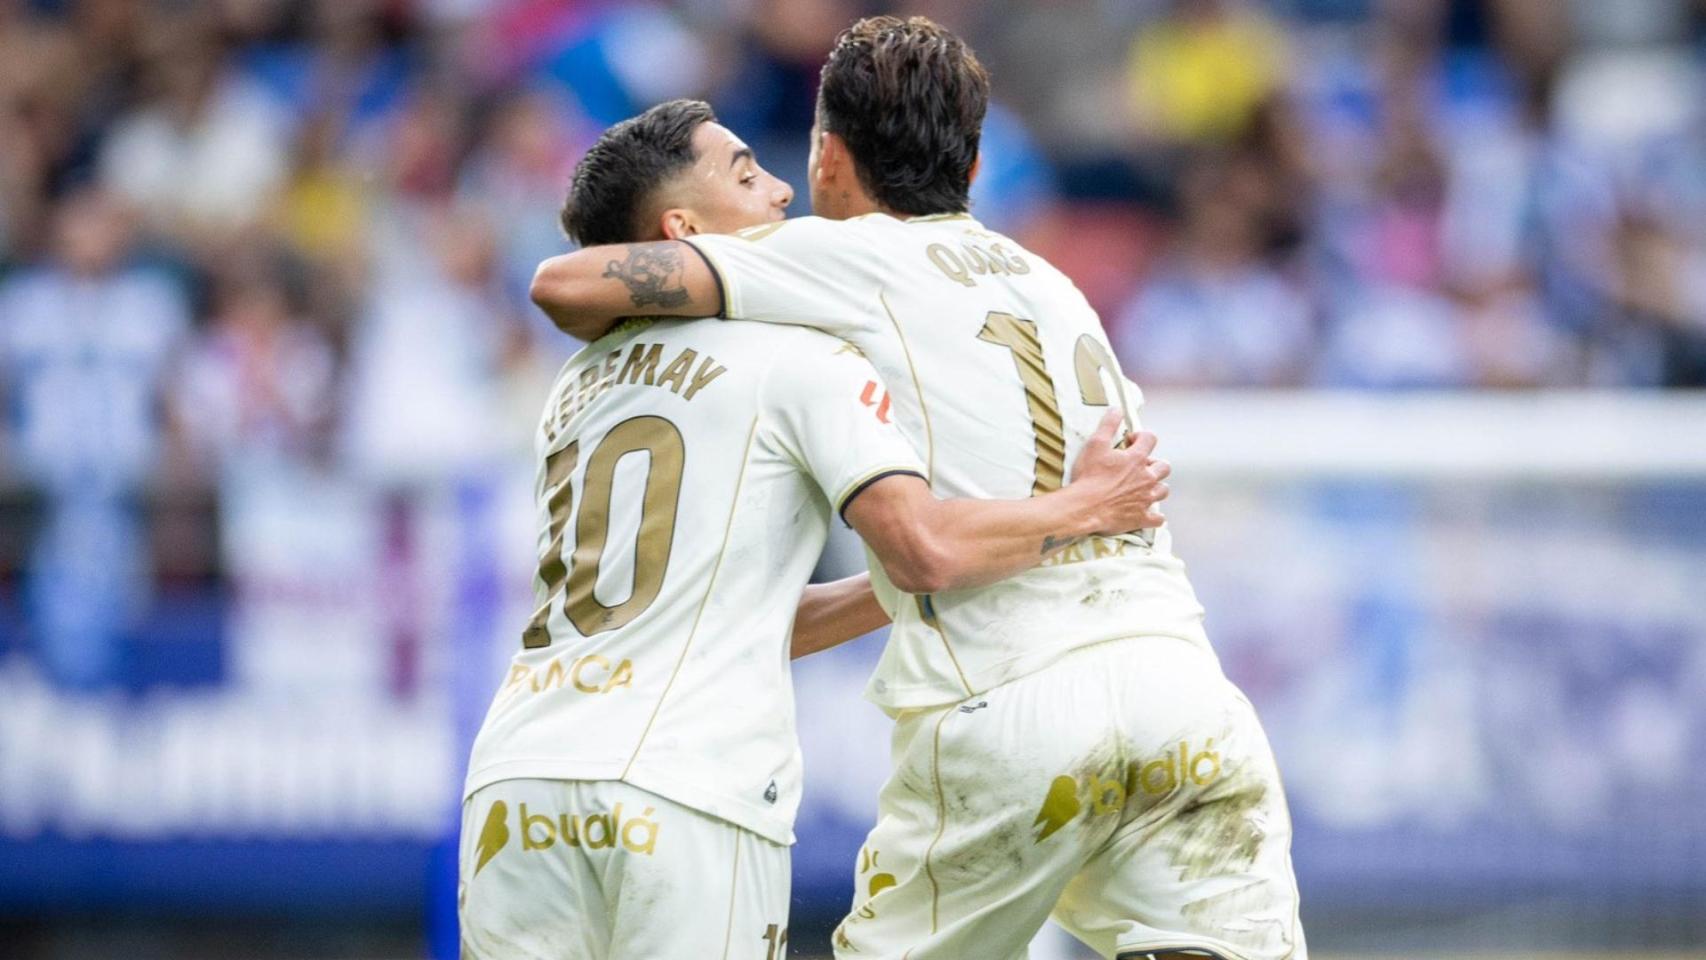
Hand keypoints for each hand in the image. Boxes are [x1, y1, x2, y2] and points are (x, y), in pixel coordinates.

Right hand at [1070, 409, 1170, 533]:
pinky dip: (1155, 516)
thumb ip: (1108, 425)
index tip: (1130, 441)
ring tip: (1144, 488)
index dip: (1142, 437)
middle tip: (1140, 467)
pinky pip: (1158, 519)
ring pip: (1164, 490)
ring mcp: (1146, 499)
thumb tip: (1117, 408)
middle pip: (1164, 466)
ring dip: (1157, 487)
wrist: (1084, 507)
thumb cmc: (1088, 476)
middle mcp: (1147, 477)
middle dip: (1155, 464)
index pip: (1151, 439)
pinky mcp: (1142, 518)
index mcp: (1137, 458)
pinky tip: (1148, 513)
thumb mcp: (1095, 444)